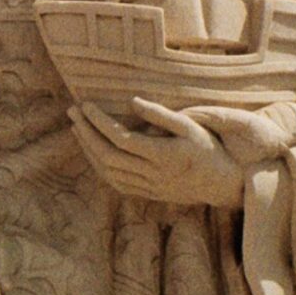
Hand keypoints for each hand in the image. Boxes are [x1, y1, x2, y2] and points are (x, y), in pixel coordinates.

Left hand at [69, 97, 260, 208]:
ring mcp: (148, 186)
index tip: (85, 105)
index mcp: (162, 155)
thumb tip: (132, 101)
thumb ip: (160, 115)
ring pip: (108, 171)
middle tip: (73, 112)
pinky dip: (99, 166)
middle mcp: (152, 174)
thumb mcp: (190, 126)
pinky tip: (93, 151)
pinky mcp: (148, 193)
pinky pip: (116, 182)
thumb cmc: (208, 149)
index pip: (120, 138)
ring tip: (78, 128)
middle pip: (108, 155)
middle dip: (86, 133)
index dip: (98, 122)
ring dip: (88, 149)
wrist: (222, 184)